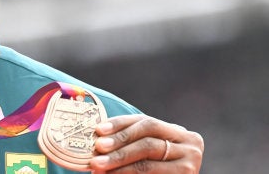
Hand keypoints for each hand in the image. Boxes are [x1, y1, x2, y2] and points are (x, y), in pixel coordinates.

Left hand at [89, 114, 203, 173]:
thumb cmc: (155, 166)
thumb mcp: (146, 149)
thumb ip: (130, 141)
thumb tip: (98, 136)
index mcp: (179, 132)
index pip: (145, 121)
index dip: (120, 124)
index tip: (98, 130)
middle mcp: (190, 145)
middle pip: (147, 141)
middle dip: (119, 144)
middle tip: (97, 149)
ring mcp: (190, 165)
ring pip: (147, 163)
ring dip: (119, 164)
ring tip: (98, 166)